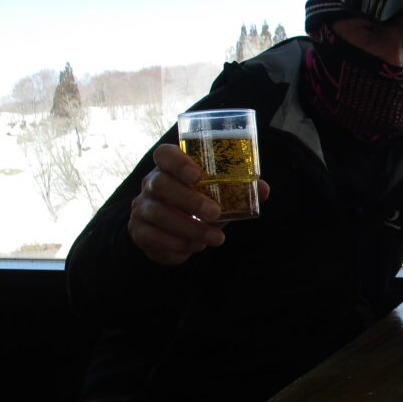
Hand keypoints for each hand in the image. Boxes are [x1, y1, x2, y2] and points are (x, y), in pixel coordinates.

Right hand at [128, 144, 269, 265]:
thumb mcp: (218, 197)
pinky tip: (196, 247)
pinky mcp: (139, 231)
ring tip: (215, 239)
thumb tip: (263, 189)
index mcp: (169, 168)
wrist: (174, 234)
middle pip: (160, 184)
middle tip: (215, 213)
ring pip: (158, 214)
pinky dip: (177, 244)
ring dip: (189, 228)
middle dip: (189, 199)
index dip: (178, 161)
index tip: (197, 174)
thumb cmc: (198, 206)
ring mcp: (142, 207)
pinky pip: (153, 237)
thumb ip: (239, 190)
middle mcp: (151, 184)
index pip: (164, 154)